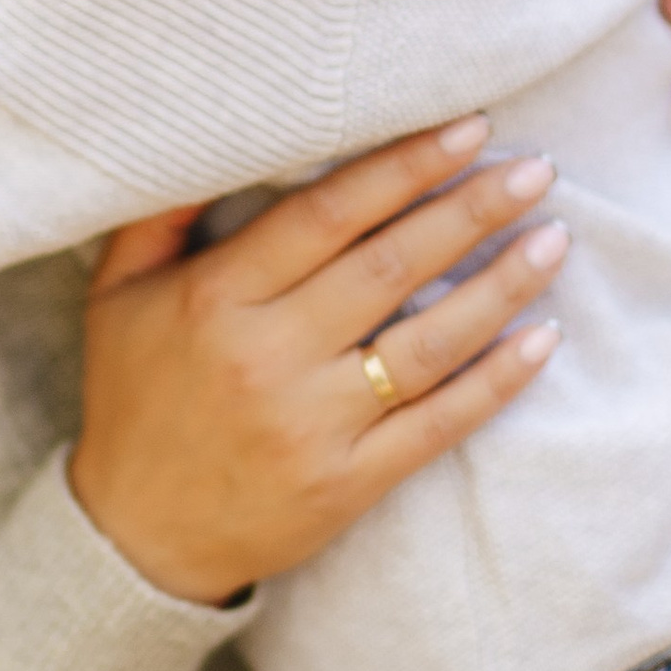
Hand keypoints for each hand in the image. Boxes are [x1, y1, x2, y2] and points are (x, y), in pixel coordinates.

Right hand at [69, 119, 567, 606]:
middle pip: (390, 267)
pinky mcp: (349, 482)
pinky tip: (543, 338)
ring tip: (553, 240)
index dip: (403, 167)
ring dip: (500, 287)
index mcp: (216, 300)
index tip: (467, 130)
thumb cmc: (134, 401)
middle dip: (471, 210)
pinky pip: (438, 423)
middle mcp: (269, 357)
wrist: (136, 540)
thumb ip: (160, 216)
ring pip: (428, 343)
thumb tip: (215, 134)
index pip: (327, 215)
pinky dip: (497, 380)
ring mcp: (314, 424)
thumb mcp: (117, 296)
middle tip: (535, 169)